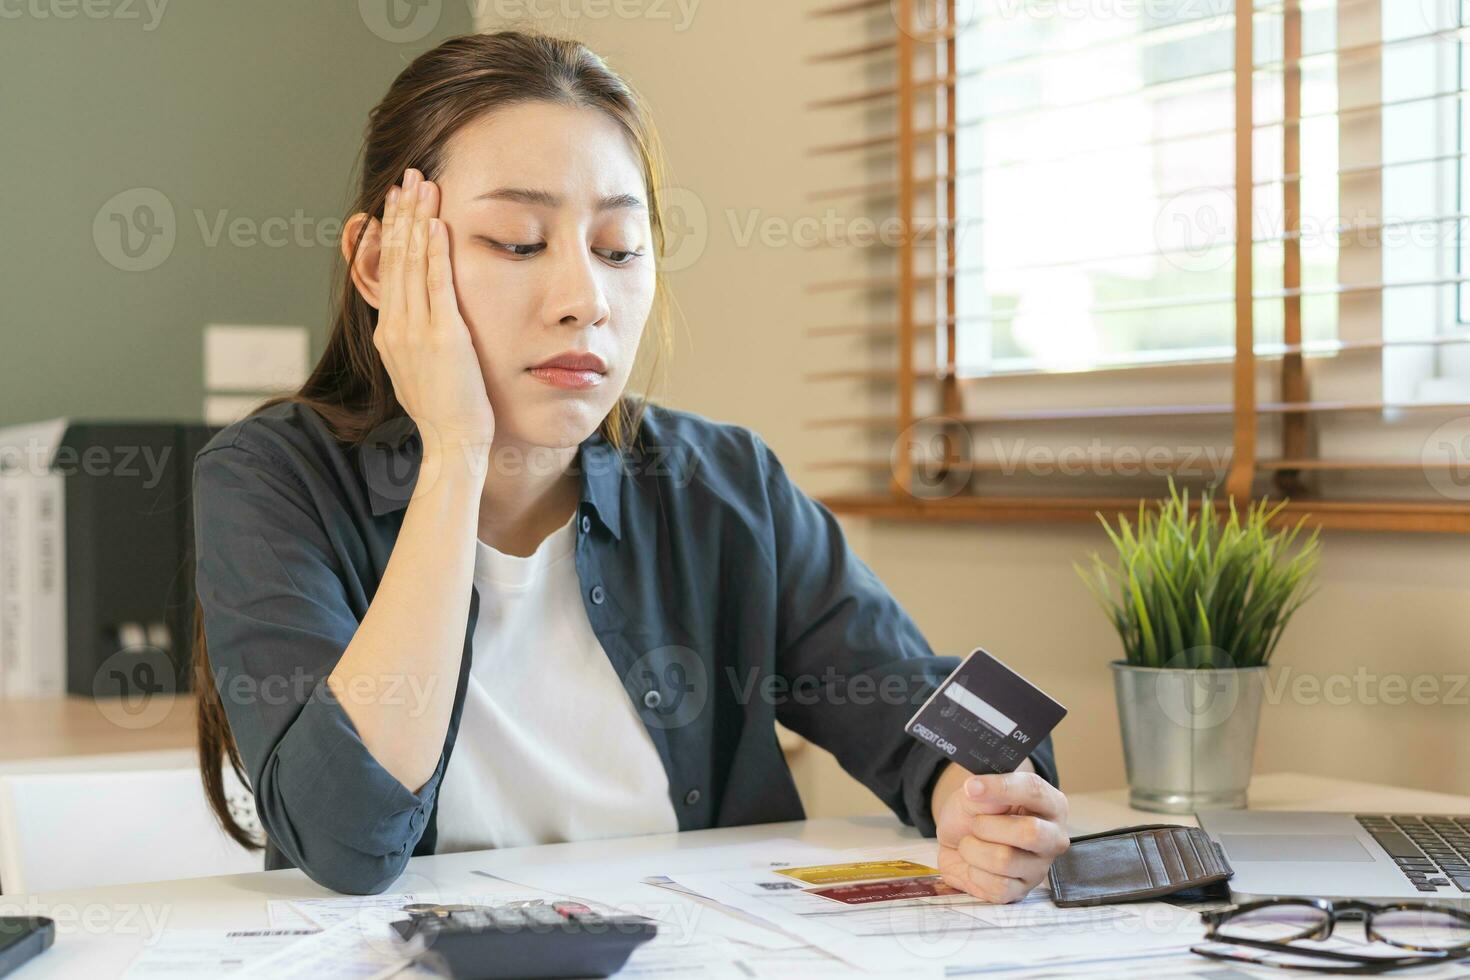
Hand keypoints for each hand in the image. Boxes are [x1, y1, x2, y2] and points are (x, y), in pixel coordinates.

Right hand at [370, 168, 493, 455]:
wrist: (452, 442)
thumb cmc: (444, 412)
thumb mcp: (417, 371)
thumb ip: (413, 342)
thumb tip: (414, 323)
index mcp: (388, 333)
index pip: (388, 271)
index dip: (393, 233)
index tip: (398, 203)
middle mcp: (395, 327)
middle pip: (395, 258)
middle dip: (402, 214)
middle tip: (408, 177)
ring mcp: (416, 331)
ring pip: (412, 263)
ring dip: (417, 220)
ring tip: (422, 186)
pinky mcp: (443, 336)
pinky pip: (437, 284)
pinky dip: (435, 252)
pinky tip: (437, 224)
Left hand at [934, 768, 1070, 903]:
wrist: (956, 839)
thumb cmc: (975, 811)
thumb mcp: (976, 792)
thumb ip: (982, 792)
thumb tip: (978, 790)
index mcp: (1050, 804)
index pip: (1034, 791)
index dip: (1000, 788)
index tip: (971, 788)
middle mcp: (1053, 837)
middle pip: (1031, 832)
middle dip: (988, 825)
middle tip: (975, 823)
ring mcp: (1040, 868)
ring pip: (1005, 860)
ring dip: (973, 849)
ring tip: (971, 843)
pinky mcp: (1022, 892)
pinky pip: (997, 886)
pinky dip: (974, 872)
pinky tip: (975, 864)